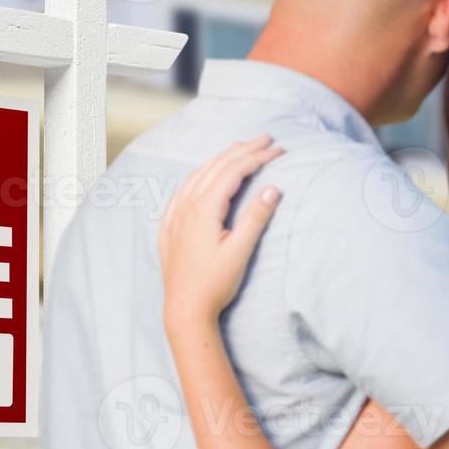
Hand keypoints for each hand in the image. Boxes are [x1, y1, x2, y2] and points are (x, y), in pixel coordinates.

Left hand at [159, 135, 283, 326]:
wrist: (184, 309)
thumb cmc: (214, 284)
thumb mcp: (240, 251)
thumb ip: (256, 218)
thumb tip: (273, 188)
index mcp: (203, 209)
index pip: (234, 171)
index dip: (258, 157)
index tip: (279, 149)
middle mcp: (186, 206)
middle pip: (216, 167)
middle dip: (243, 150)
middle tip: (266, 139)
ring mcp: (175, 215)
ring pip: (198, 175)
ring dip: (221, 159)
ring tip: (241, 148)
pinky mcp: (170, 227)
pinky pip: (184, 189)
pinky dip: (201, 174)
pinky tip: (205, 176)